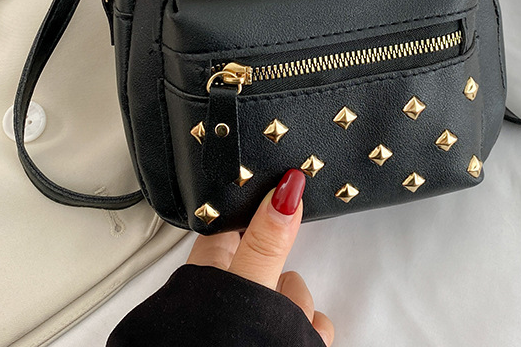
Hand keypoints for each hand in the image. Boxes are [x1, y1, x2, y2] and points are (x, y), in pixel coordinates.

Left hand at [186, 168, 333, 345]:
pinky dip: (310, 330)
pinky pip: (307, 322)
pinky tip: (302, 339)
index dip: (265, 212)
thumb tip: (287, 188)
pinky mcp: (274, 337)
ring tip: (282, 330)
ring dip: (297, 310)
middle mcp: (230, 287)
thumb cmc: (211, 343)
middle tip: (276, 296)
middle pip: (278, 259)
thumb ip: (266, 239)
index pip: (242, 220)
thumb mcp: (244, 285)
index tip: (288, 202)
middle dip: (287, 277)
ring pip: (294, 293)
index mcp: (212, 262)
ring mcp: (252, 316)